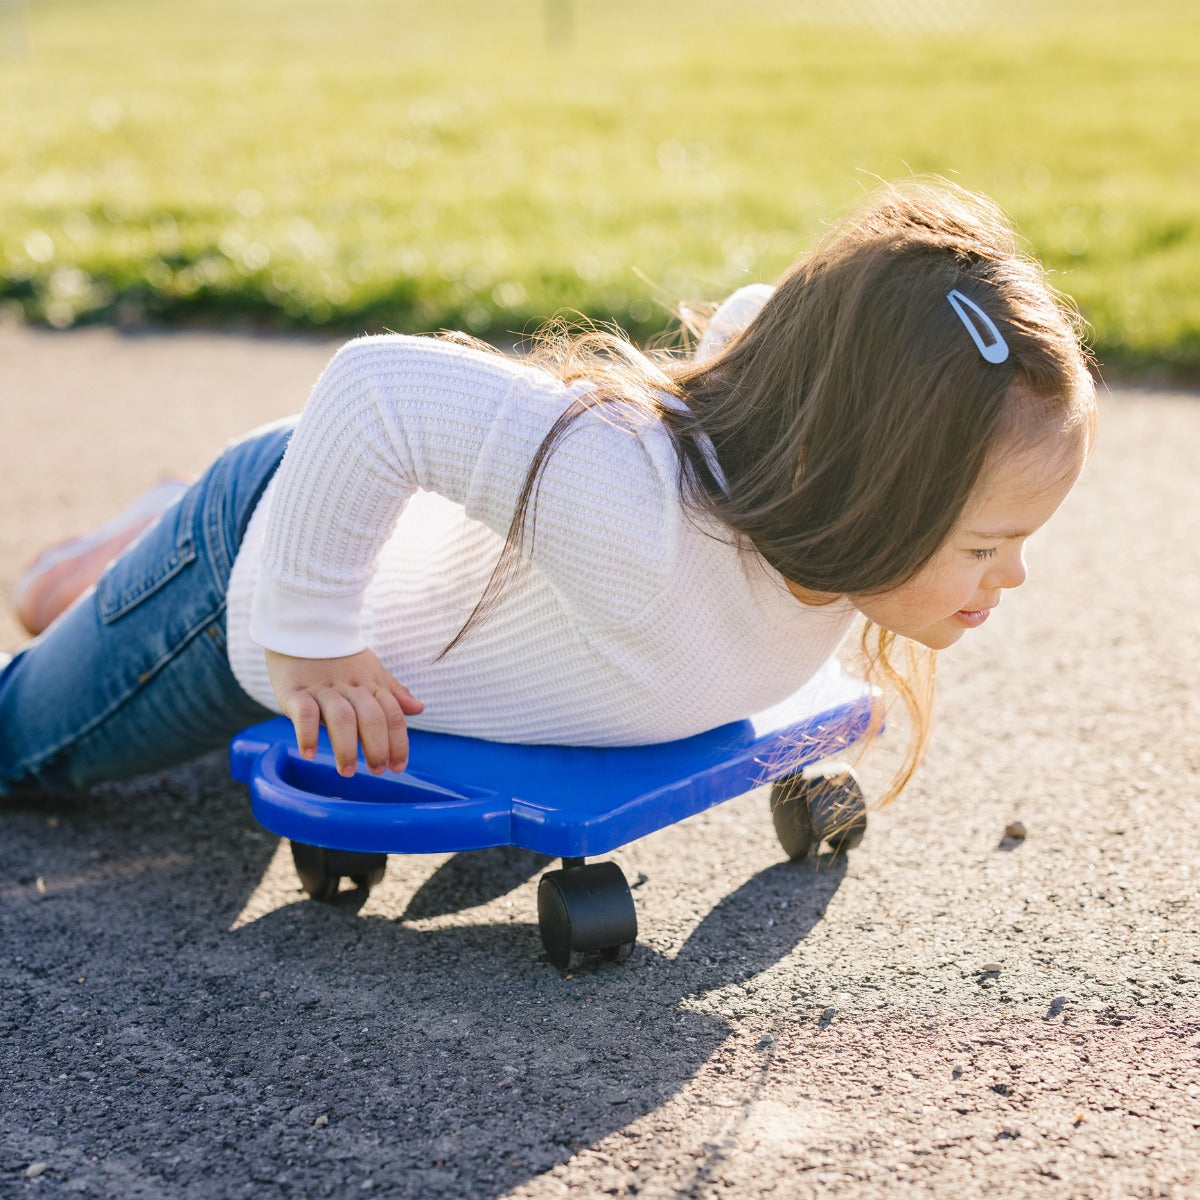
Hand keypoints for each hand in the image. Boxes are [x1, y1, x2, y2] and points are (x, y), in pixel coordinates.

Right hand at [264, 648, 423, 776]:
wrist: (302, 628)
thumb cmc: (339, 657)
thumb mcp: (370, 671)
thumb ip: (392, 692)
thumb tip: (419, 709)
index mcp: (371, 684)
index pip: (392, 715)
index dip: (398, 742)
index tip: (398, 767)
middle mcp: (351, 687)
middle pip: (371, 717)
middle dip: (377, 747)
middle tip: (377, 771)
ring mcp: (323, 689)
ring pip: (342, 718)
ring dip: (346, 747)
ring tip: (347, 770)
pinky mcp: (295, 691)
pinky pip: (306, 713)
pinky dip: (308, 734)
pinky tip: (309, 753)